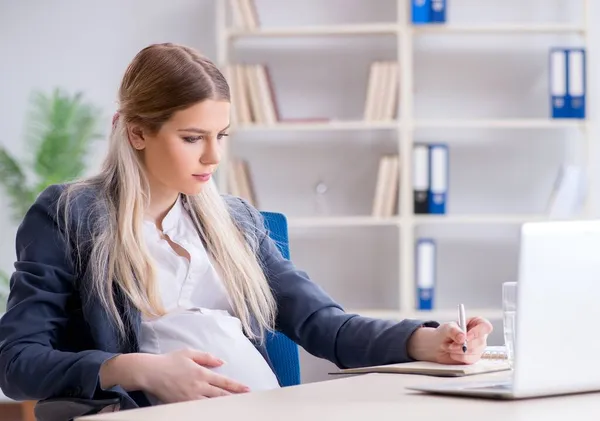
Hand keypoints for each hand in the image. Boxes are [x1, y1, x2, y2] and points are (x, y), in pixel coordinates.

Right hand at [101, 349, 249, 402]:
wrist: (150, 372)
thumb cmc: (169, 361)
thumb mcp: (189, 353)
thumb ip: (207, 357)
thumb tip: (222, 362)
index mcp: (201, 373)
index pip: (223, 382)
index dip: (236, 386)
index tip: (247, 389)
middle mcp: (198, 387)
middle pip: (220, 395)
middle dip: (234, 397)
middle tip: (246, 399)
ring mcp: (190, 398)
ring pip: (211, 404)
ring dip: (223, 405)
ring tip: (235, 406)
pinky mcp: (182, 404)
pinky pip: (198, 409)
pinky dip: (208, 409)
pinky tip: (215, 410)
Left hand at [407, 317, 492, 364]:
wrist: (434, 346)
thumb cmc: (442, 333)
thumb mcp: (446, 328)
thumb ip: (453, 330)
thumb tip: (462, 336)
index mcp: (476, 325)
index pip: (485, 326)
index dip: (478, 332)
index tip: (465, 336)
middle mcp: (480, 337)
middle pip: (481, 342)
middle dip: (464, 345)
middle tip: (451, 345)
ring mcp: (477, 349)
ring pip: (474, 353)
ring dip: (459, 352)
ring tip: (449, 347)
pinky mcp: (472, 359)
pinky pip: (469, 360)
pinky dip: (458, 358)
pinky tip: (451, 353)